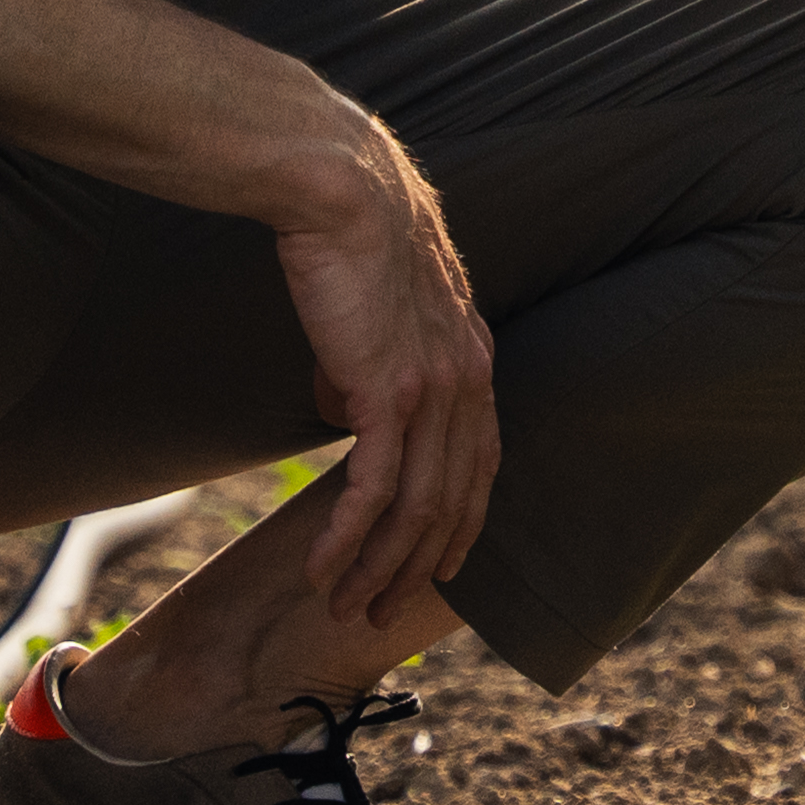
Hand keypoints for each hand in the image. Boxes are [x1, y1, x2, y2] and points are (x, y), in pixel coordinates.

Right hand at [264, 115, 500, 631]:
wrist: (339, 191)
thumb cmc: (345, 239)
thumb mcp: (374, 314)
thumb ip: (368, 368)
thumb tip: (344, 409)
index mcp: (472, 360)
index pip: (481, 463)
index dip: (462, 523)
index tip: (437, 566)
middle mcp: (467, 382)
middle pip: (453, 501)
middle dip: (416, 566)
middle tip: (378, 613)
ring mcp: (436, 391)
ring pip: (416, 509)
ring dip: (378, 567)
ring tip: (344, 608)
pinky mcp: (392, 393)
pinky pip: (376, 490)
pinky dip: (349, 538)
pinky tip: (324, 570)